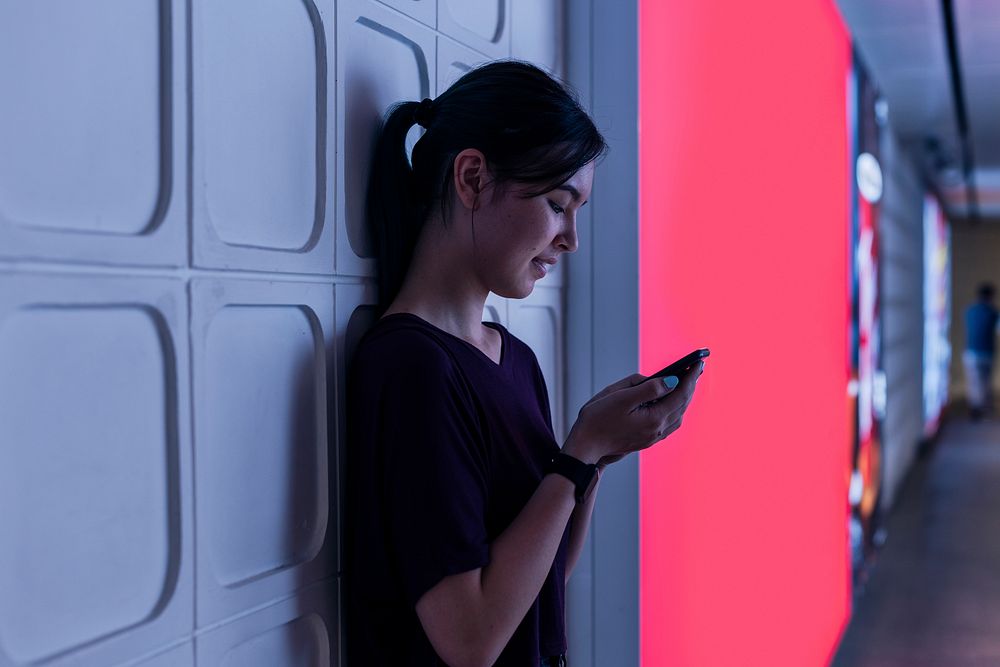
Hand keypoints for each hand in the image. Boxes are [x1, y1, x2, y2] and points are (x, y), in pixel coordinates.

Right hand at [563, 362, 704, 464]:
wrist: (585, 446)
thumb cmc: (598, 419)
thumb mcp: (621, 397)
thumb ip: (648, 388)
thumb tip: (671, 381)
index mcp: (654, 419)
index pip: (680, 394)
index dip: (690, 377)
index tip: (698, 362)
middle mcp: (657, 430)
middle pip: (682, 405)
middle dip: (690, 386)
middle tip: (696, 368)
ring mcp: (652, 437)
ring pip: (678, 416)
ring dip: (684, 399)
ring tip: (687, 383)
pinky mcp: (645, 440)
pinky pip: (669, 423)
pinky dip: (675, 409)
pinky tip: (672, 403)